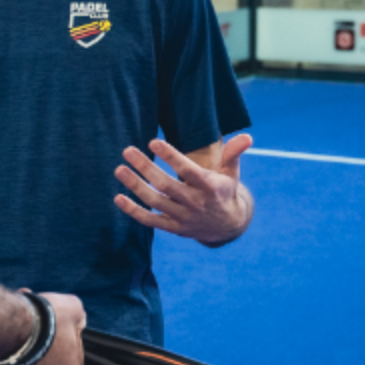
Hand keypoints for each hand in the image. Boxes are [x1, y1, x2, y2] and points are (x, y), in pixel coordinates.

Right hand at [0, 292, 86, 364]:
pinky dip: (2, 362)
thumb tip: (79, 320)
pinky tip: (1, 344)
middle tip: (34, 333)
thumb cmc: (42, 319)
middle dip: (42, 355)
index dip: (66, 348)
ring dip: (21, 360)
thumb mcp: (72, 307)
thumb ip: (79, 318)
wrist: (5, 325)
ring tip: (15, 336)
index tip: (56, 333)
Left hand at [113, 135, 252, 245]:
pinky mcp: (173, 227)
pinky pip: (150, 220)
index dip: (171, 157)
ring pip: (155, 202)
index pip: (188, 171)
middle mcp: (195, 203)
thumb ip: (233, 154)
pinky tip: (118, 197)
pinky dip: (133, 211)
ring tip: (119, 169)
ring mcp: (183, 217)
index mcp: (210, 187)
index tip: (153, 142)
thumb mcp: (231, 173)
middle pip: (166, 185)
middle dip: (146, 168)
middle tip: (127, 151)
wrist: (227, 227)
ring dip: (135, 186)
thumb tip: (247, 137)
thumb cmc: (224, 191)